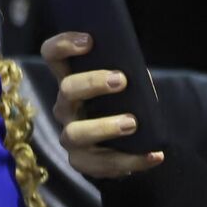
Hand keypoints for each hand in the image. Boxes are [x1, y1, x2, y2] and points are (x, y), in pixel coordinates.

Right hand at [42, 30, 163, 178]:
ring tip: (132, 123)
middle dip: (92, 83)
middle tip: (120, 80)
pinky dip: (131, 160)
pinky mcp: (82, 162)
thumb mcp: (126, 86)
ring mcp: (70, 136)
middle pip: (66, 89)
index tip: (89, 41)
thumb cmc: (124, 107)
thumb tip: (138, 71)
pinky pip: (102, 165)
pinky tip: (154, 155)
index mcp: (71, 80)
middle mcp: (65, 107)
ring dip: (104, 127)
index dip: (63, 45)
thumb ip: (128, 75)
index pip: (52, 56)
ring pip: (75, 132)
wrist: (127, 148)